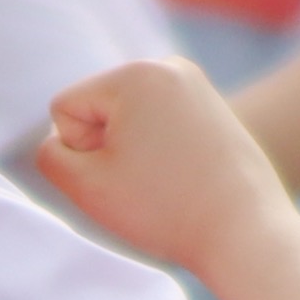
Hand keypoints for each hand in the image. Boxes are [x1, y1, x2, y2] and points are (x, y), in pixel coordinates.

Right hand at [31, 56, 298, 281]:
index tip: (123, 177)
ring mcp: (195, 84)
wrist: (247, 233)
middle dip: (108, 148)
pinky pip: (158, 126)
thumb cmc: (166, 210)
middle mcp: (168, 65)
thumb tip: (63, 138)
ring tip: (169, 182)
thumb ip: (52, 155)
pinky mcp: (211, 106)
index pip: (65, 109)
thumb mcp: (86, 186)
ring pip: (127, 121)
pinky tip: (185, 177)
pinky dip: (160, 153)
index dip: (79, 153)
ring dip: (133, 153)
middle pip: (97, 110)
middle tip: (149, 184)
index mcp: (136, 73)